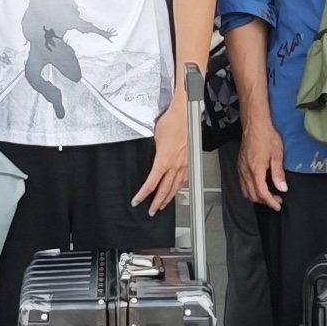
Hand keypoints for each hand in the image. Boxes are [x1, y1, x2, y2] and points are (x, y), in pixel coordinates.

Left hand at [134, 98, 188, 214]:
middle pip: (164, 190)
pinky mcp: (189, 160)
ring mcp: (184, 164)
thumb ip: (151, 151)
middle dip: (157, 203)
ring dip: (169, 198)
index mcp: (164, 161)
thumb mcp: (153, 137)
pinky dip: (179, 187)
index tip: (137, 201)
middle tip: (151, 211)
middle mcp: (175, 165)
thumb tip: (147, 158)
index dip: (143, 195)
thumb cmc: (170, 122)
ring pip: (176, 187)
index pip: (151, 184)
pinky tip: (176, 189)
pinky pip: (184, 179)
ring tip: (163, 205)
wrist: (185, 114)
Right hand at [234, 121, 286, 209]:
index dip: (270, 202)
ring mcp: (240, 169)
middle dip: (264, 201)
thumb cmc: (266, 137)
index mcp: (255, 170)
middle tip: (276, 201)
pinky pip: (242, 184)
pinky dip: (250, 190)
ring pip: (245, 191)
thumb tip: (282, 188)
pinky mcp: (239, 166)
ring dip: (256, 197)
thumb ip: (278, 174)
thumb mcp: (277, 155)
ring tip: (269, 196)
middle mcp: (245, 171)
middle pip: (252, 195)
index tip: (278, 205)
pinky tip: (259, 187)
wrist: (255, 125)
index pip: (261, 193)